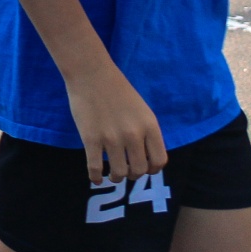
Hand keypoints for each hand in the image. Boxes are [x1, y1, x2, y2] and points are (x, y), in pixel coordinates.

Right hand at [65, 60, 166, 183]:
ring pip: (119, 172)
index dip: (152, 169)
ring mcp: (111, 138)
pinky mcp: (90, 138)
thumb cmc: (117, 89)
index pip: (159, 161)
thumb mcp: (142, 110)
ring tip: (112, 174)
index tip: (144, 168)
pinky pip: (95, 167)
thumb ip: (146, 132)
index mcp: (149, 126)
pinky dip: (96, 177)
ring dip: (116, 177)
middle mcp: (133, 135)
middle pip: (139, 170)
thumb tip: (146, 156)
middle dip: (133, 174)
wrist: (91, 73)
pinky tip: (96, 178)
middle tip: (126, 170)